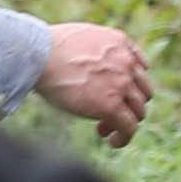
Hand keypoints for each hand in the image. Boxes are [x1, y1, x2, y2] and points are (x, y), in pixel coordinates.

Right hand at [38, 24, 151, 146]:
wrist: (38, 54)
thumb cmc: (46, 47)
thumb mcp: (79, 39)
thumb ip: (93, 50)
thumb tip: (84, 65)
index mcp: (119, 42)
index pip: (139, 66)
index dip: (129, 84)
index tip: (116, 94)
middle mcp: (126, 62)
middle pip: (142, 91)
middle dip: (128, 104)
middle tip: (109, 113)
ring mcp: (122, 84)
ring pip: (138, 111)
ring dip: (126, 121)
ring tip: (105, 130)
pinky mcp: (111, 105)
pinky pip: (129, 127)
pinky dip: (124, 137)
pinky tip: (113, 142)